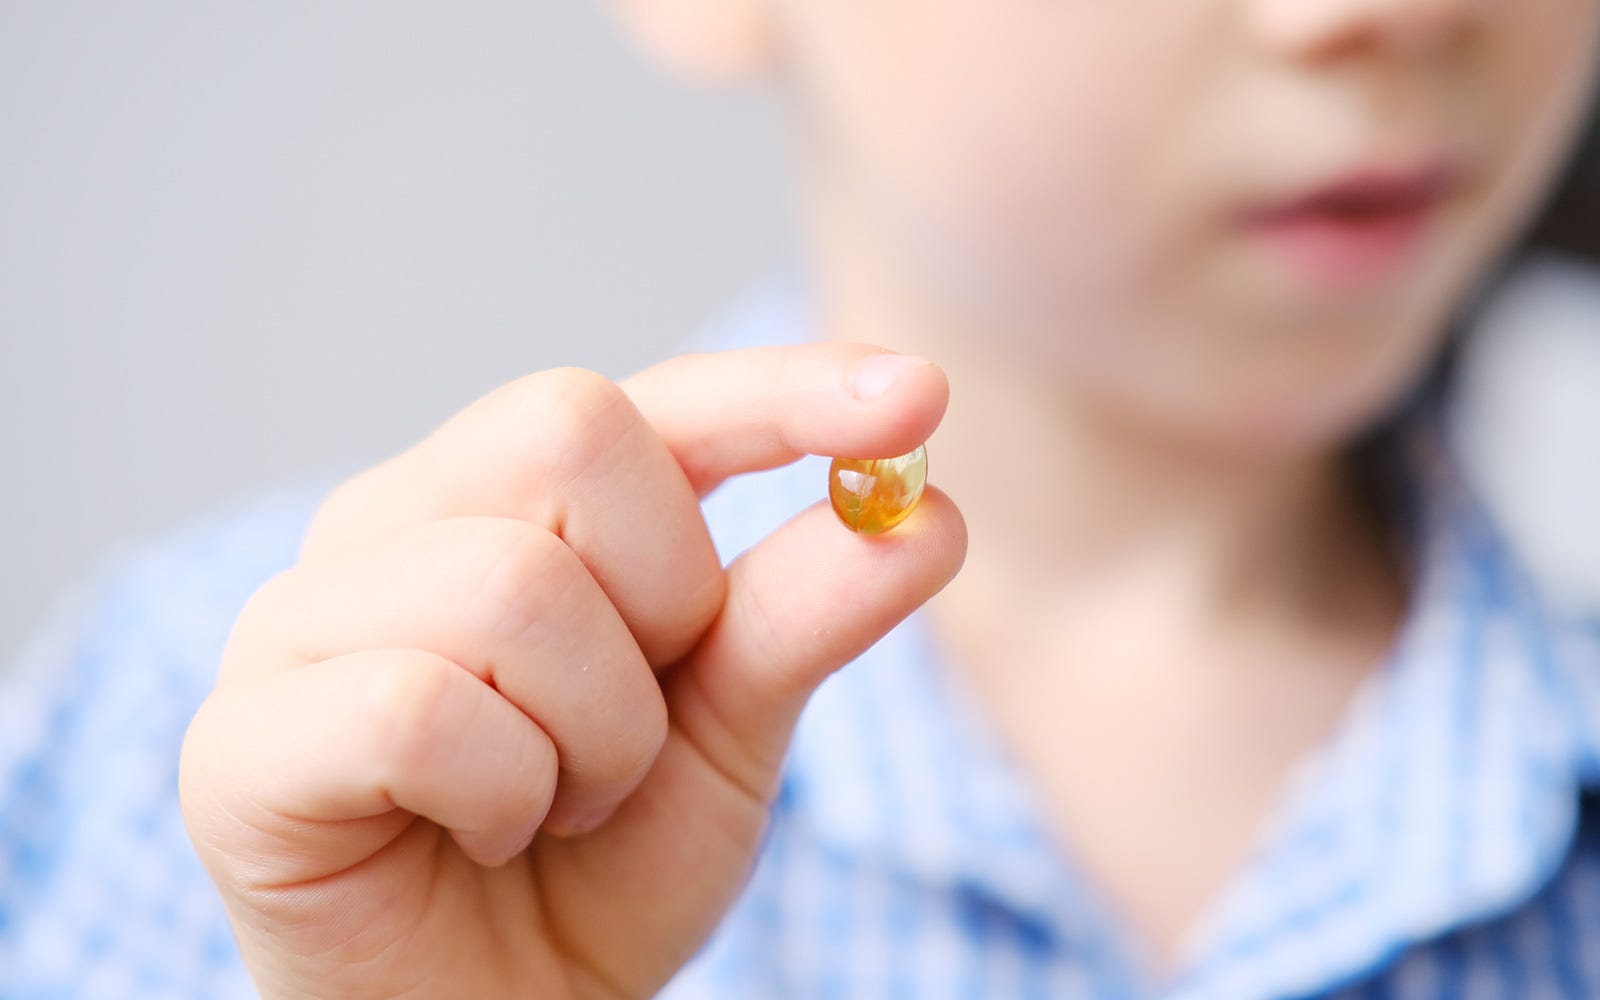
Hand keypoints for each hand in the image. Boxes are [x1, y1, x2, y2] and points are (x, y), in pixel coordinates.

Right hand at [179, 343, 965, 998]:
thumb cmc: (601, 864)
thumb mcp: (731, 737)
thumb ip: (803, 617)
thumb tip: (926, 514)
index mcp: (504, 500)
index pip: (649, 398)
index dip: (782, 393)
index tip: (916, 400)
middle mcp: (392, 524)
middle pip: (570, 433)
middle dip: (664, 601)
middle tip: (635, 724)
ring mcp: (298, 620)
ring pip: (508, 585)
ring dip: (594, 732)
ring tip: (563, 799)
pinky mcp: (241, 740)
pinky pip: (417, 708)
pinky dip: (503, 792)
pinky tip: (488, 831)